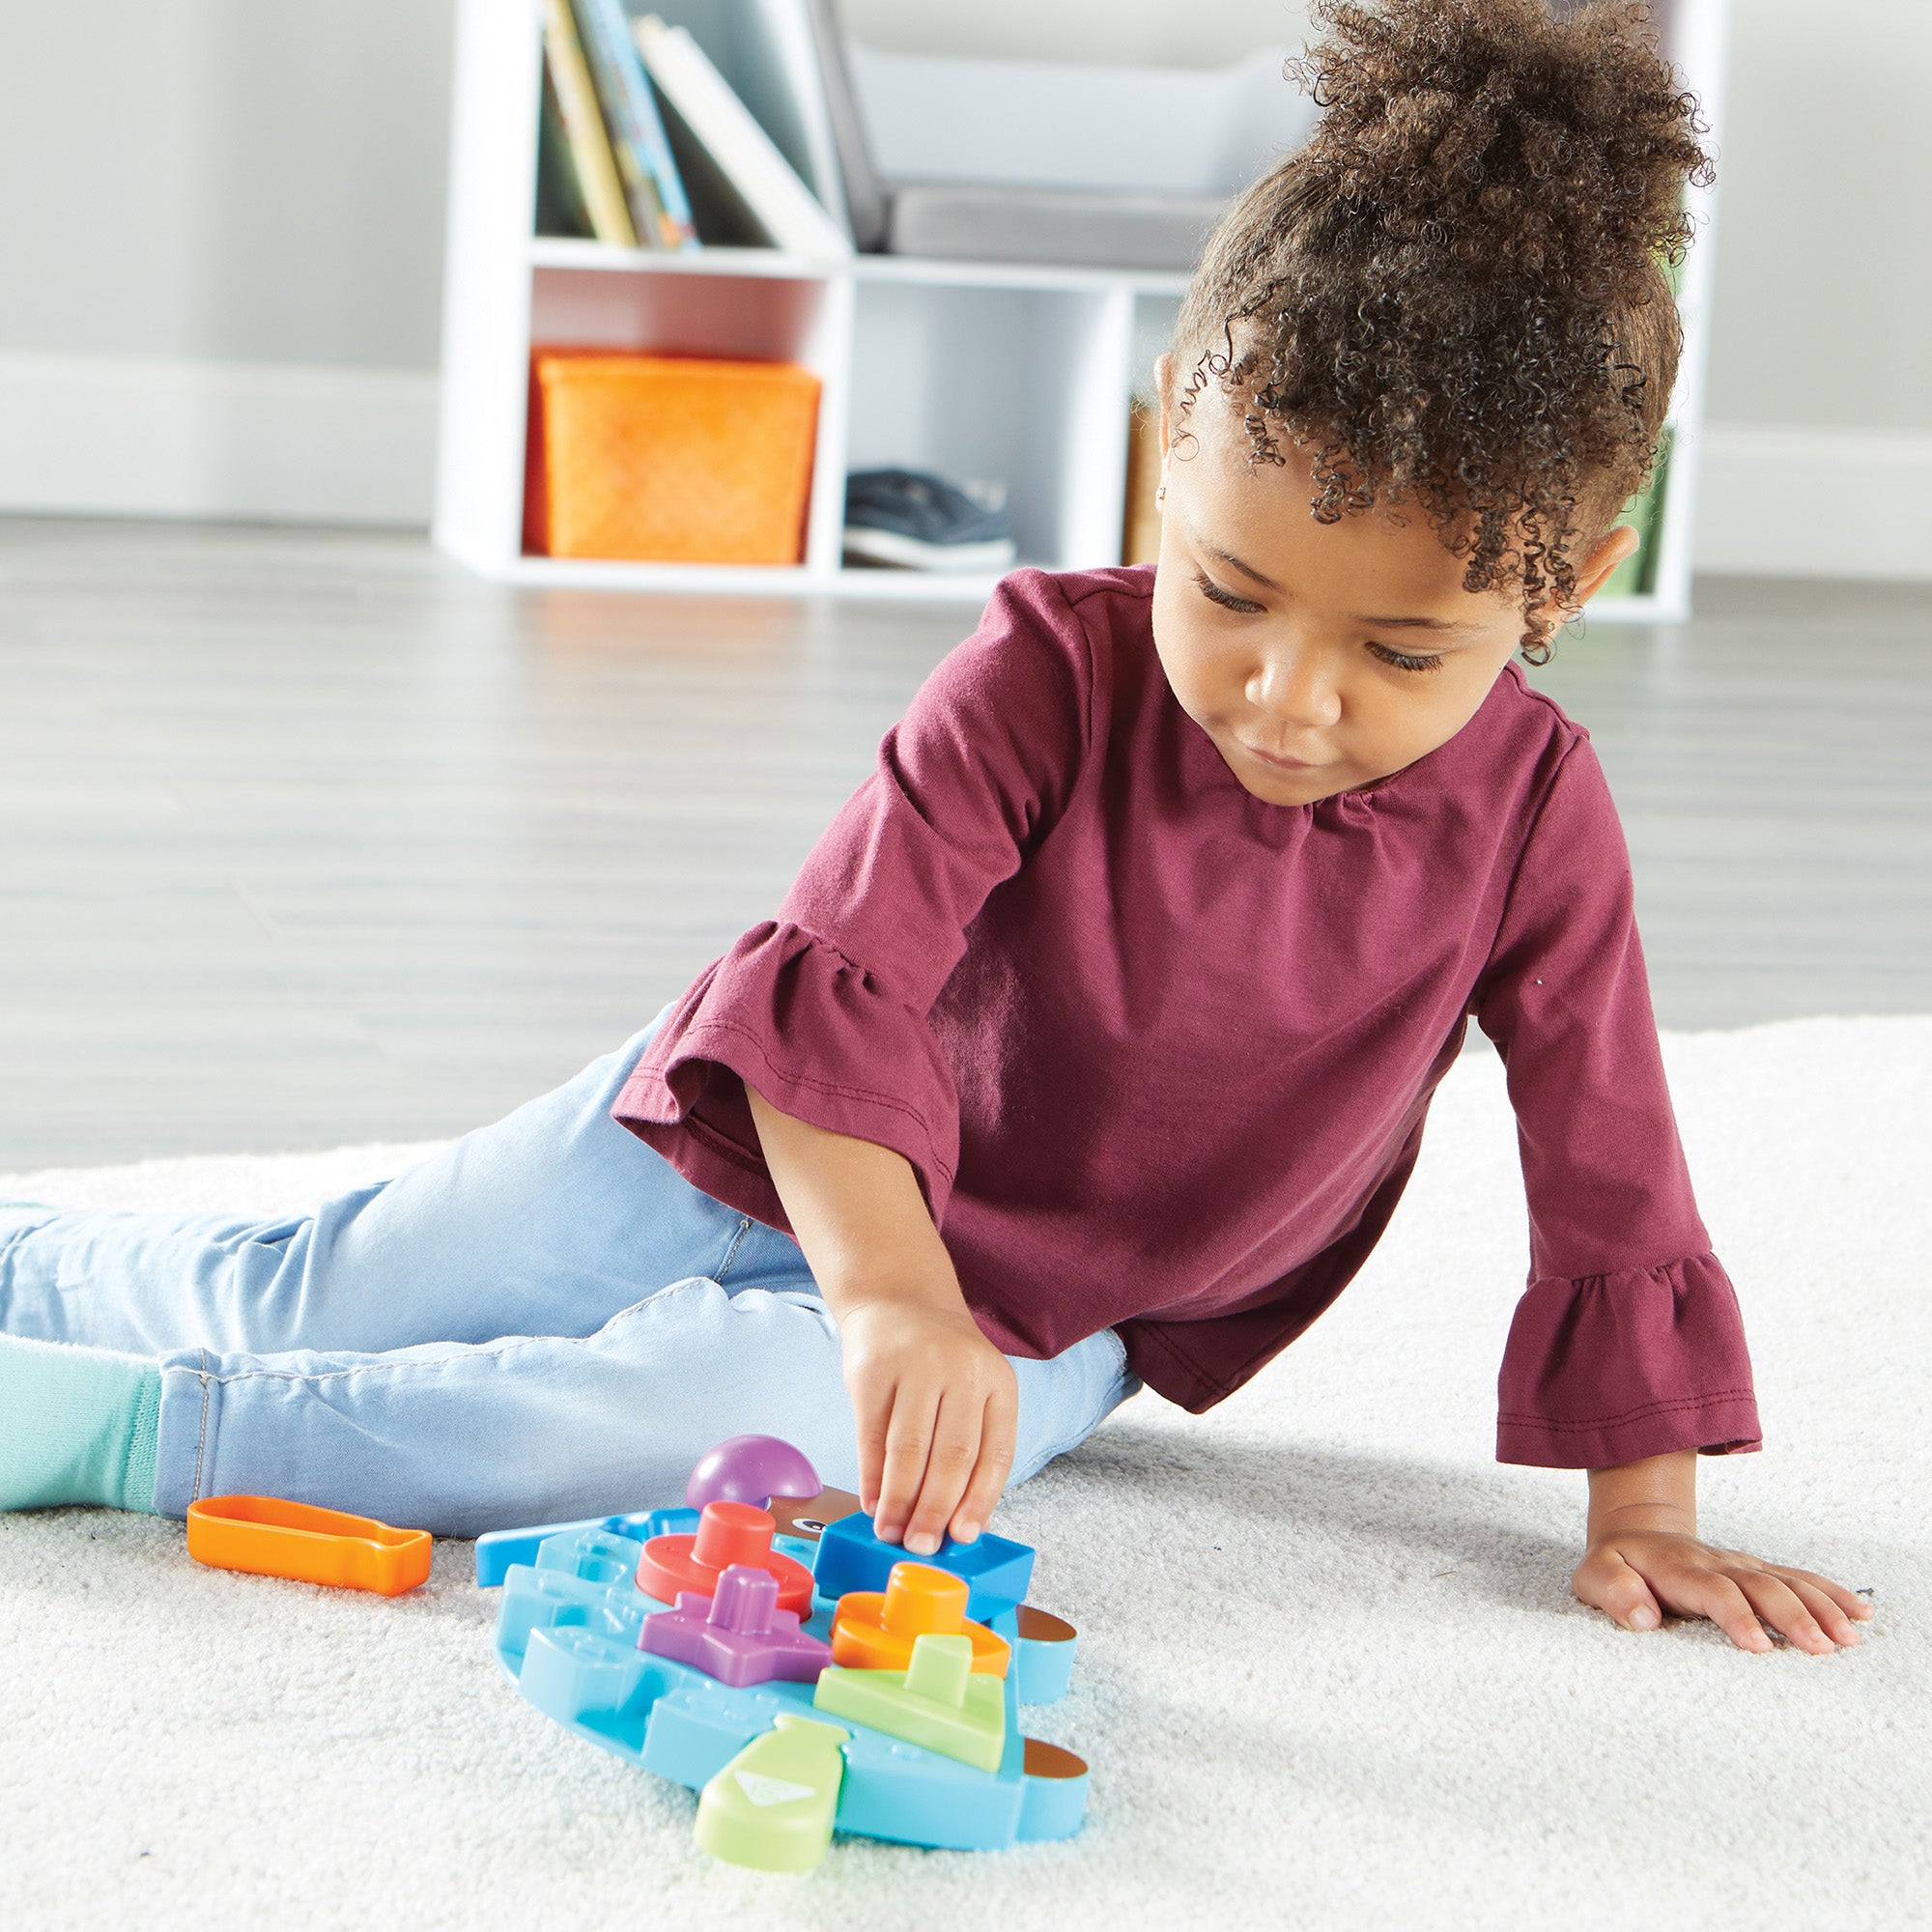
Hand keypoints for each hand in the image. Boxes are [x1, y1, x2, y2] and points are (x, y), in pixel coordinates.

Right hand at [837, 1297, 1016, 1557]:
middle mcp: (962, 1370)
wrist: (898, 1299)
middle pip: (953, 1455)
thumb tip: (961, 1524)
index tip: (962, 1539)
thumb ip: (972, 1449)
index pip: (995, 1453)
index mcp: (997, 1382)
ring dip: (899, 1500)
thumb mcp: (972, 1390)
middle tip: (919, 1547)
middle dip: (935, 1510)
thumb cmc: (941, 1362)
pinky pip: (872, 1435)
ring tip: (891, 1532)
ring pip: (910, 1449)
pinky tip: (873, 1502)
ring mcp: (916, 1365)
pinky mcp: (874, 1369)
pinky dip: (872, 1476)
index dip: (979, 1501)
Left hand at [1573, 1527, 1873, 1654]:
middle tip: (1821, 1649)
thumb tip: (1642, 1617)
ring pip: (1786, 1581)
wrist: (1636, 1530)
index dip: (1737, 1616)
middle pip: (1760, 1586)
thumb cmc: (1616, 1564)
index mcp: (1678, 1569)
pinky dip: (1830, 1594)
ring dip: (1820, 1607)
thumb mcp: (1594, 1575)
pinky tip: (1859, 1613)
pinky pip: (1797, 1578)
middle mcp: (1716, 1564)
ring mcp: (1740, 1565)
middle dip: (1792, 1616)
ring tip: (1848, 1638)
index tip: (1760, 1647)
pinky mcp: (1756, 1571)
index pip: (1713, 1591)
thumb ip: (1613, 1591)